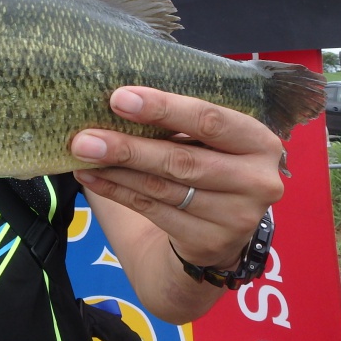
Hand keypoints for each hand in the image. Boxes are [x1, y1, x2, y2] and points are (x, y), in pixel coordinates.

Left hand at [71, 86, 284, 268]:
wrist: (219, 229)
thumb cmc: (206, 164)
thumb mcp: (207, 139)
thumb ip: (177, 122)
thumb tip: (116, 98)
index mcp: (259, 141)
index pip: (209, 120)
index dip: (163, 108)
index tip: (118, 98)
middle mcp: (258, 180)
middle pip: (182, 159)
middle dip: (128, 146)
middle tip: (84, 137)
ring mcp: (237, 217)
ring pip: (163, 188)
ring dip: (116, 170)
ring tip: (82, 154)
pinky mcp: (210, 242)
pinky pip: (152, 211)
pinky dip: (117, 191)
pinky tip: (91, 178)